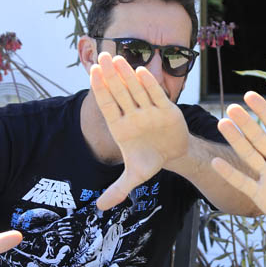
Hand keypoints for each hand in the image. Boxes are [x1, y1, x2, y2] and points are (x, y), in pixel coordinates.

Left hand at [90, 52, 189, 209]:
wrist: (174, 155)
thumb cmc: (150, 160)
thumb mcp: (134, 176)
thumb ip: (118, 189)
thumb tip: (100, 207)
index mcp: (121, 127)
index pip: (107, 105)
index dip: (100, 90)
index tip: (92, 74)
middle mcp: (133, 115)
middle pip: (119, 92)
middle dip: (110, 76)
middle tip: (101, 58)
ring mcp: (148, 110)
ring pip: (135, 89)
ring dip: (126, 74)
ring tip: (116, 58)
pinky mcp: (166, 109)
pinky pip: (156, 94)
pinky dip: (149, 84)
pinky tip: (140, 70)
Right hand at [211, 92, 265, 238]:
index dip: (265, 112)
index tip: (251, 95)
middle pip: (260, 138)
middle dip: (246, 123)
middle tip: (231, 106)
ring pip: (249, 155)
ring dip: (236, 140)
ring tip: (222, 123)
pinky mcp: (260, 194)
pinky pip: (243, 181)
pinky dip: (229, 173)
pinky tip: (215, 162)